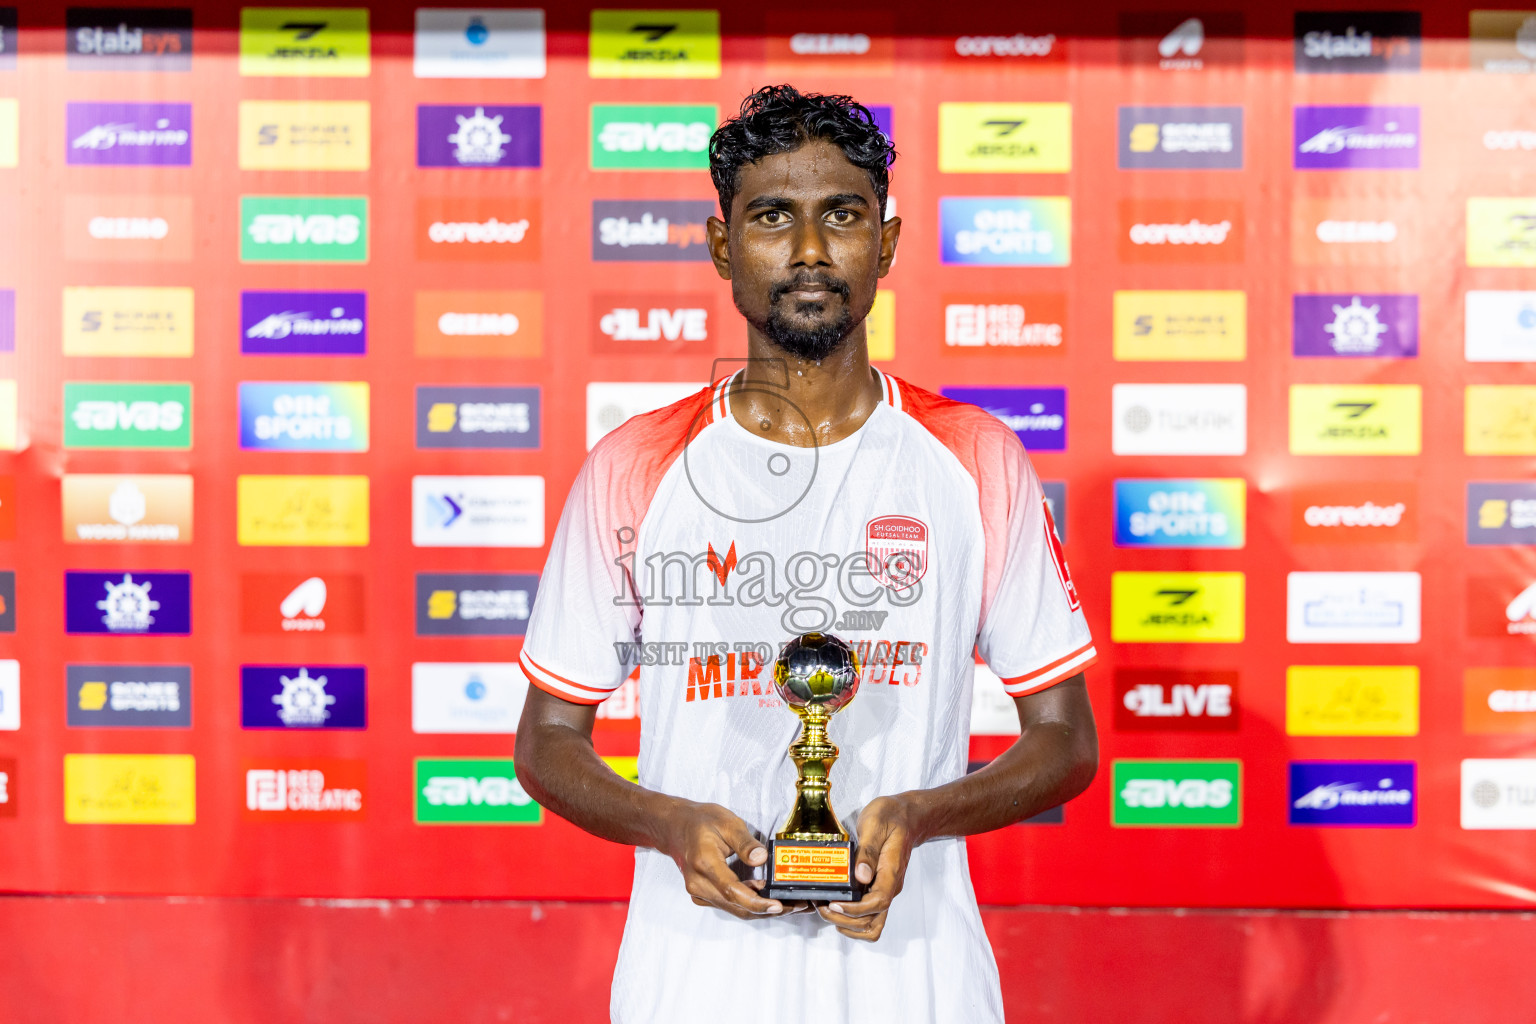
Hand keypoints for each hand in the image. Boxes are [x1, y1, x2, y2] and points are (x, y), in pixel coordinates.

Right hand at [659, 800, 784, 918]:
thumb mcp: (727, 822)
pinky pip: (727, 905)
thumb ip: (745, 842)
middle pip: (736, 906)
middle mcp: (698, 883)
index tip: (778, 905)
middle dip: (767, 910)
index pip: (733, 891)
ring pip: (733, 909)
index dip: (758, 902)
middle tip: (794, 906)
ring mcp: (698, 891)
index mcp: (705, 863)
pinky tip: (764, 896)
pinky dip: (747, 904)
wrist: (675, 826)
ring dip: (759, 909)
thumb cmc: (700, 821)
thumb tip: (762, 859)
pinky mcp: (702, 894)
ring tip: (786, 904)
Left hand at [818, 795, 914, 940]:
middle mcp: (890, 886)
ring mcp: (885, 889)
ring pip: (872, 923)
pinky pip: (869, 915)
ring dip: (849, 924)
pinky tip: (837, 908)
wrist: (907, 817)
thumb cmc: (891, 818)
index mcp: (891, 872)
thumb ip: (867, 851)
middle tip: (823, 907)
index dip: (854, 910)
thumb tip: (861, 876)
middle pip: (872, 921)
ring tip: (827, 910)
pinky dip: (852, 919)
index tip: (834, 903)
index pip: (877, 903)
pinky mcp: (878, 888)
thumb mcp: (875, 825)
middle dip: (845, 920)